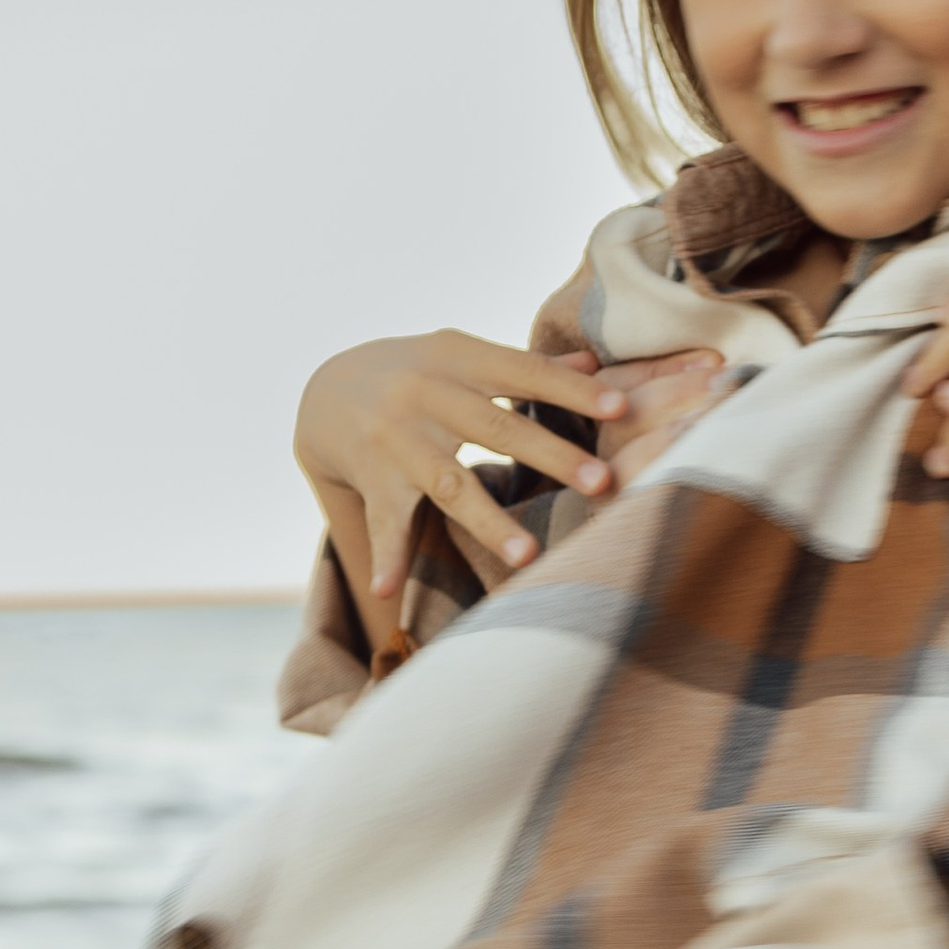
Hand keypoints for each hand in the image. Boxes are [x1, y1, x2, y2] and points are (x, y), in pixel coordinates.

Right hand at [294, 330, 615, 615]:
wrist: (327, 390)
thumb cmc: (419, 373)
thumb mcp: (463, 355)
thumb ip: (526, 364)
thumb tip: (597, 360)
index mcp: (459, 358)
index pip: (525, 371)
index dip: (572, 389)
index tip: (621, 407)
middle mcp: (426, 396)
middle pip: (498, 429)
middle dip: (551, 455)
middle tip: (602, 482)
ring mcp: (397, 441)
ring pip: (451, 485)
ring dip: (489, 524)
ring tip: (529, 558)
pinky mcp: (374, 481)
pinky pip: (384, 524)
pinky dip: (386, 558)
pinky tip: (387, 593)